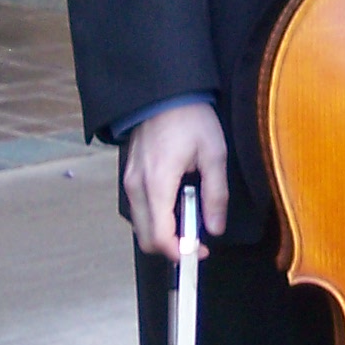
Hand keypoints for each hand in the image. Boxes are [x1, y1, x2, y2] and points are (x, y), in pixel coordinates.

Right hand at [123, 99, 229, 258]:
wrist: (163, 93)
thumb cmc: (190, 119)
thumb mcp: (214, 154)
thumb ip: (215, 195)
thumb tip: (215, 228)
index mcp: (157, 184)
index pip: (161, 236)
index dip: (181, 251)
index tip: (201, 251)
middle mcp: (136, 187)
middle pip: (146, 238)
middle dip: (171, 247)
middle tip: (197, 241)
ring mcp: (129, 181)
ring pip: (140, 225)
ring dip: (163, 232)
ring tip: (189, 219)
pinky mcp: (129, 176)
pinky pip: (138, 210)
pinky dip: (155, 218)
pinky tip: (175, 204)